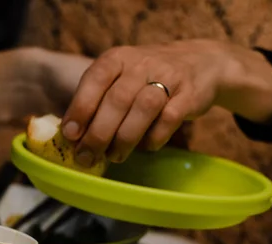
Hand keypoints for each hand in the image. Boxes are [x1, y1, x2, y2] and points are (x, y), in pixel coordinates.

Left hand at [61, 40, 271, 164]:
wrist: (200, 63)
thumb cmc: (147, 78)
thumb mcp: (120, 77)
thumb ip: (98, 100)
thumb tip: (72, 136)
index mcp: (118, 58)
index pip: (94, 79)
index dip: (80, 108)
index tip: (70, 135)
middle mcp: (141, 64)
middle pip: (117, 100)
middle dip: (99, 133)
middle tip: (87, 157)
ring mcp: (168, 77)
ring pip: (143, 109)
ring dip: (125, 138)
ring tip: (114, 157)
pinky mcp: (189, 94)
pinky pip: (169, 119)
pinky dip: (154, 137)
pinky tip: (145, 147)